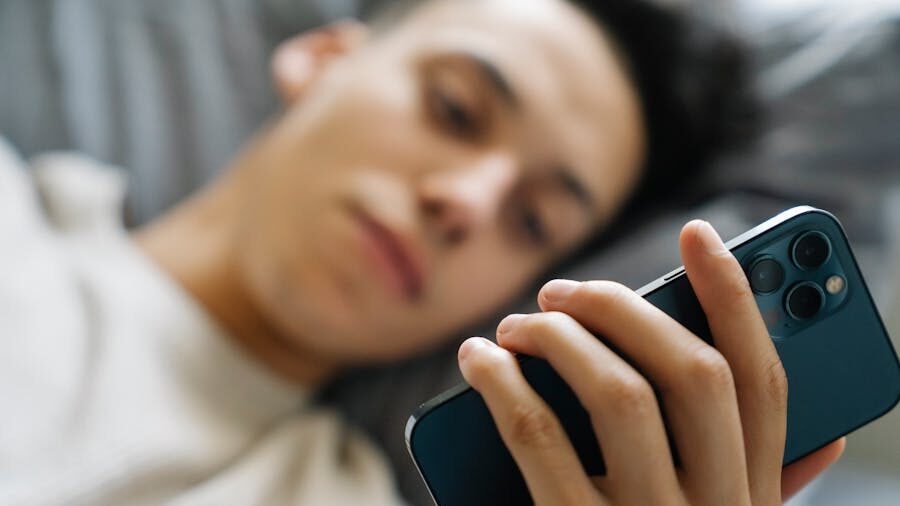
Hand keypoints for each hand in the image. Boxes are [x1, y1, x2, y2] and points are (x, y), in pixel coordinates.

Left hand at [457, 220, 843, 504]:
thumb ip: (772, 492)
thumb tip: (823, 438)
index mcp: (755, 503)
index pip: (765, 381)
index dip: (738, 297)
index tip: (700, 232)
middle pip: (691, 373)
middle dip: (625, 309)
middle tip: (563, 290)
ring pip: (617, 393)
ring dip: (560, 339)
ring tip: (516, 323)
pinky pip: (537, 441)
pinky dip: (504, 386)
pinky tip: (480, 360)